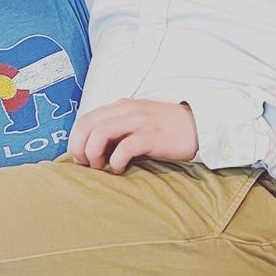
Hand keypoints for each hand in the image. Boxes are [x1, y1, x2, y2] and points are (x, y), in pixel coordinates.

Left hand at [68, 99, 198, 172]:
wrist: (200, 126)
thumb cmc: (167, 129)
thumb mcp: (138, 121)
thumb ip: (118, 128)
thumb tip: (93, 148)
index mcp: (122, 106)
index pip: (85, 118)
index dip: (75, 140)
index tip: (80, 158)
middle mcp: (128, 110)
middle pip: (87, 125)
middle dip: (79, 148)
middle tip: (86, 165)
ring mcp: (140, 122)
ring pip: (100, 133)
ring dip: (94, 153)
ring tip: (101, 167)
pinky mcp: (151, 136)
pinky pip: (124, 148)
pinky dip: (116, 162)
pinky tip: (120, 169)